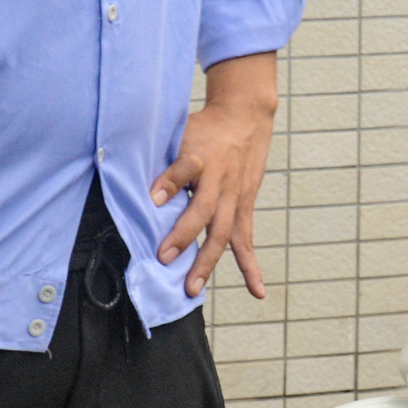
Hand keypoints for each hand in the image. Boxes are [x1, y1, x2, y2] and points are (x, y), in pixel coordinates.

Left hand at [152, 51, 277, 297]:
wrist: (247, 116)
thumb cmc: (206, 128)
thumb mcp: (183, 132)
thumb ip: (168, 161)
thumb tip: (149, 194)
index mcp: (203, 156)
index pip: (186, 169)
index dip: (170, 182)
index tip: (153, 198)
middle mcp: (222, 179)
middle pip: (205, 210)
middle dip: (184, 236)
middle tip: (163, 258)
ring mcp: (236, 196)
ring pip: (223, 232)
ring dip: (207, 262)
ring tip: (192, 289)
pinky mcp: (245, 206)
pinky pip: (246, 239)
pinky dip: (251, 266)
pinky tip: (257, 291)